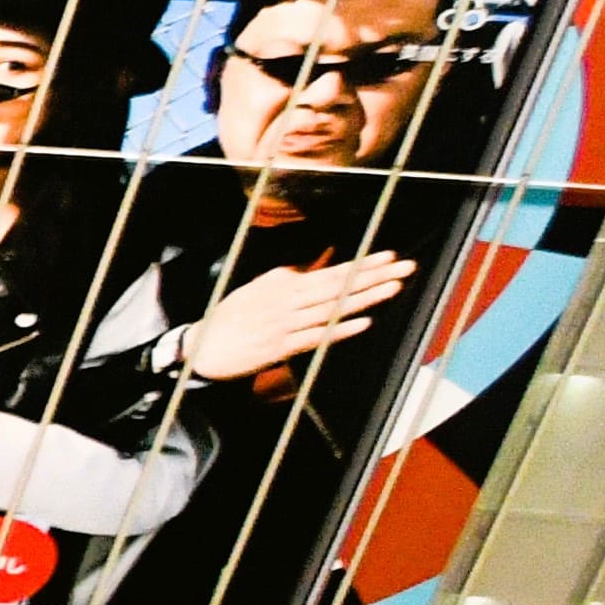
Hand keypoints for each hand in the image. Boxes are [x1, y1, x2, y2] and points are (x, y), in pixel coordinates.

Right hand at [185, 247, 419, 380]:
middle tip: (404, 267)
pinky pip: (315, 337)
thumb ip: (286, 278)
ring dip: (363, 298)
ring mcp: (285, 325)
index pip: (331, 272)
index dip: (362, 265)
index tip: (389, 256)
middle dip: (373, 276)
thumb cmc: (231, 318)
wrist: (200, 347)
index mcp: (283, 286)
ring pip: (331, 309)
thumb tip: (314, 267)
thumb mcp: (257, 289)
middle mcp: (287, 302)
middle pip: (338, 287)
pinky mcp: (280, 348)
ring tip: (393, 288)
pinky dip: (339, 330)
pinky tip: (362, 323)